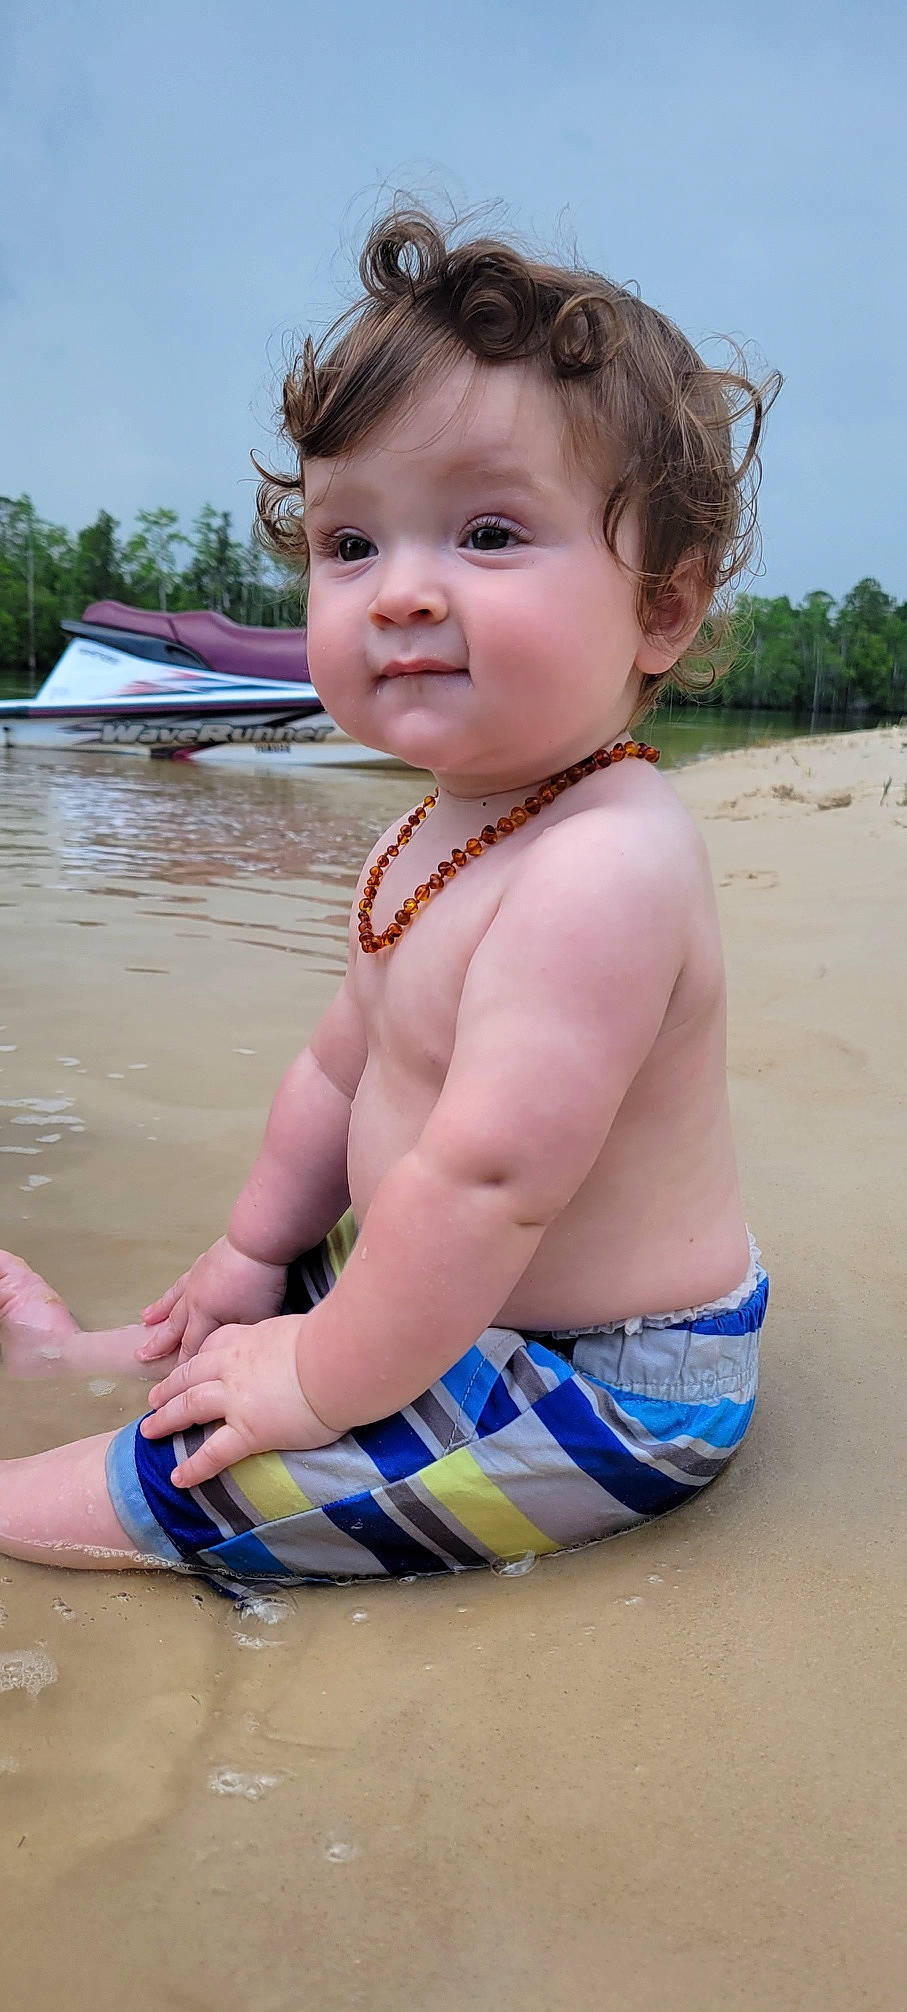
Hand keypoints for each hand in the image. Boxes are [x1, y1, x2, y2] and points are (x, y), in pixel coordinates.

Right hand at [137, 1237, 288, 1363]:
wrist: (255, 1244)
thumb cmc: (258, 1282)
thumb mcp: (254, 1319)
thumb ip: (239, 1337)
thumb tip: (235, 1351)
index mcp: (205, 1317)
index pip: (192, 1347)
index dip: (182, 1365)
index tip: (173, 1379)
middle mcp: (194, 1301)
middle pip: (174, 1327)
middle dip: (158, 1344)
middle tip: (141, 1355)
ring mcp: (195, 1281)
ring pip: (172, 1303)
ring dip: (158, 1314)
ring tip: (145, 1321)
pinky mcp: (202, 1264)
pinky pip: (181, 1282)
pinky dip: (172, 1291)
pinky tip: (171, 1293)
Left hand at [139, 1314, 340, 1486]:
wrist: (337, 1359)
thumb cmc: (330, 1342)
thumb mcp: (298, 1330)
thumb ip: (286, 1341)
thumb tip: (298, 1348)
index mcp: (249, 1340)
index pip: (214, 1346)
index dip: (196, 1359)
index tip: (188, 1365)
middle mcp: (234, 1367)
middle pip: (190, 1376)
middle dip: (168, 1388)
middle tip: (153, 1400)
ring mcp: (236, 1399)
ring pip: (189, 1407)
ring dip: (166, 1420)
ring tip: (149, 1431)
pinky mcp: (249, 1431)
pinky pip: (213, 1452)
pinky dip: (194, 1467)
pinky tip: (178, 1479)